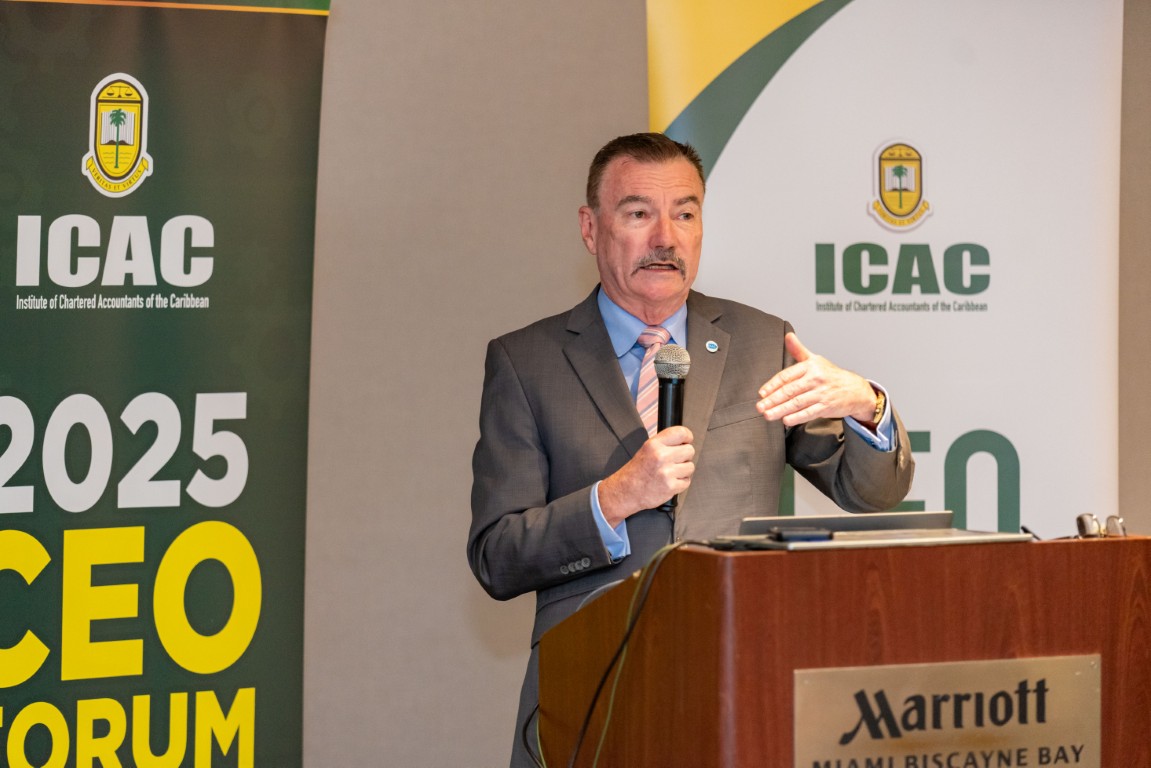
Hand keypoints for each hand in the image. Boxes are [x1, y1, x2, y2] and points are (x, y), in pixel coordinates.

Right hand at [598, 426, 694, 526]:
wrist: (626, 491)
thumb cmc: (637, 471)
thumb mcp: (647, 449)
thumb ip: (665, 443)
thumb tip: (685, 440)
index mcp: (654, 444)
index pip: (681, 432)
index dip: (687, 437)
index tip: (687, 441)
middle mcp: (660, 456)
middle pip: (689, 450)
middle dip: (684, 456)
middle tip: (674, 462)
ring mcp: (666, 472)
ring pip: (690, 467)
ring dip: (683, 471)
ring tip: (670, 473)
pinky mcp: (670, 486)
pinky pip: (687, 481)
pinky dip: (680, 483)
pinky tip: (669, 482)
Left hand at [756, 333, 877, 426]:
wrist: (856, 390)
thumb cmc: (831, 375)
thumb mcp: (815, 360)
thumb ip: (798, 350)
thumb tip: (788, 336)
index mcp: (810, 366)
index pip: (787, 375)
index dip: (773, 385)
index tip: (762, 393)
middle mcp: (815, 379)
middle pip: (790, 390)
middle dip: (773, 400)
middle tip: (760, 406)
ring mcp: (821, 393)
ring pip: (797, 403)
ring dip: (780, 410)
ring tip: (768, 415)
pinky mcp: (827, 406)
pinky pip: (809, 413)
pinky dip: (796, 417)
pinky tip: (785, 420)